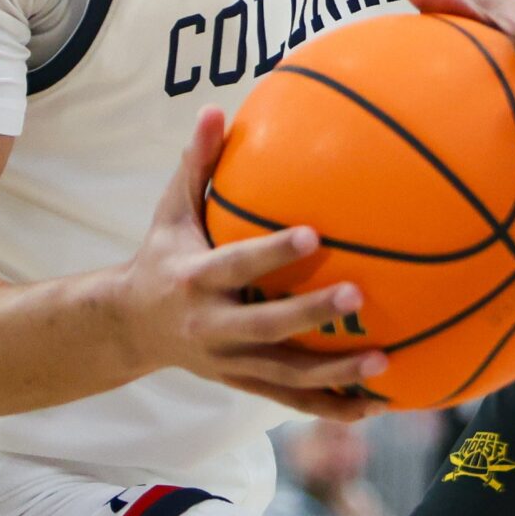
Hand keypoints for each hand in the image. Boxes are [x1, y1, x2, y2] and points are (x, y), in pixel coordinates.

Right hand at [116, 108, 390, 422]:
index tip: (315, 235)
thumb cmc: (162, 255)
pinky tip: (377, 405)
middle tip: (359, 295)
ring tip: (384, 363)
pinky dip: (332, 406)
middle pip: (265, 327)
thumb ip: (196, 163)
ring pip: (284, 375)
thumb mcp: (170, 210)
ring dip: (335, 374)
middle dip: (310, 314)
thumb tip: (214, 109)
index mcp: (194, 280)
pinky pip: (290, 400)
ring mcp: (228, 363)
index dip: (273, 253)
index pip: (236, 266)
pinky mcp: (242, 384)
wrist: (130, 327)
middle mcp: (211, 327)